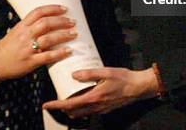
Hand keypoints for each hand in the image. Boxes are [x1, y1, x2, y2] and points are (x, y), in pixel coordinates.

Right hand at [0, 5, 75, 80]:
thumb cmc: (7, 47)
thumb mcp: (16, 32)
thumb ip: (30, 26)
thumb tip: (48, 21)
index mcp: (22, 26)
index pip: (38, 12)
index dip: (52, 9)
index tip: (64, 9)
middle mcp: (25, 35)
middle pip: (45, 23)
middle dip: (61, 21)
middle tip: (73, 22)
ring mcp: (27, 48)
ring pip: (48, 38)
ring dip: (63, 35)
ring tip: (74, 34)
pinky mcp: (30, 62)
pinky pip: (47, 56)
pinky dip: (59, 53)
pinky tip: (68, 51)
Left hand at [43, 67, 157, 116]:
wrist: (139, 88)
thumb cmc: (124, 79)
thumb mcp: (106, 72)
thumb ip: (89, 73)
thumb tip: (73, 75)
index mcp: (94, 98)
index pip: (70, 105)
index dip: (56, 105)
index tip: (46, 105)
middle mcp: (96, 107)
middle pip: (73, 112)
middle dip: (62, 108)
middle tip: (55, 99)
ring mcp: (101, 109)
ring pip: (81, 113)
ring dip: (71, 108)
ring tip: (66, 97)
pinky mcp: (105, 108)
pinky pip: (89, 111)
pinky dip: (81, 107)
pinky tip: (82, 95)